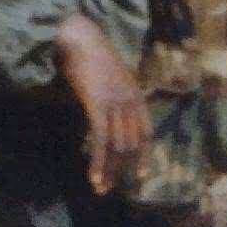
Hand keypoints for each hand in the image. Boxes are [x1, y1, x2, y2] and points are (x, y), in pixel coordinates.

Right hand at [55, 14, 149, 194]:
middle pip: (132, 144)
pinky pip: (102, 140)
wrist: (80, 38)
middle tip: (112, 188)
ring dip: (110, 171)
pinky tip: (94, 176)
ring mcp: (115, 103)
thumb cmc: (91, 55)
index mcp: (136, 94)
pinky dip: (99, 162)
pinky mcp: (98, 105)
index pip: (146, 132)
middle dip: (124, 169)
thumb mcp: (111, 77)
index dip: (144, 155)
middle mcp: (130, 100)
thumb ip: (115, 97)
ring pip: (118, 146)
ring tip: (100, 188)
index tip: (141, 175)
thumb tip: (109, 119)